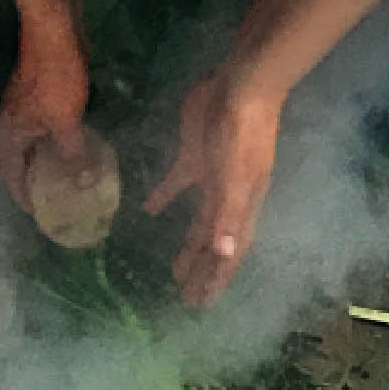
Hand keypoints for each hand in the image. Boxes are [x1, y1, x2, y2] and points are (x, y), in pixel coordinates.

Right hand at [0, 25, 93, 214]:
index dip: (23, 198)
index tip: (40, 216)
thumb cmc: (55, 78)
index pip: (10, 176)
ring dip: (48, 162)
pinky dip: (56, 143)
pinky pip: (45, 130)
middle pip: (19, 162)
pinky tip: (76, 148)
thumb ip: (73, 155)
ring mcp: (25, 109)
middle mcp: (11, 124)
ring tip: (68, 180)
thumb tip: (83, 186)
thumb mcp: (66, 121)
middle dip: (36, 183)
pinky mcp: (39, 96)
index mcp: (9, 134)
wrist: (55, 33)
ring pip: (33, 145)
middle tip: (57, 202)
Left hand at [142, 66, 284, 307]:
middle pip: (212, 244)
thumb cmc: (241, 132)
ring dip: (187, 245)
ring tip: (173, 269)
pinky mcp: (192, 156)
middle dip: (201, 271)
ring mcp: (210, 178)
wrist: (239, 86)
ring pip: (197, 221)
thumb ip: (228, 215)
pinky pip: (175, 184)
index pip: (227, 253)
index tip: (201, 303)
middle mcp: (227, 199)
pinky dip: (162, 198)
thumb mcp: (236, 175)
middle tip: (185, 297)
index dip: (216, 278)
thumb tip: (224, 255)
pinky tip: (147, 210)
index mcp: (240, 207)